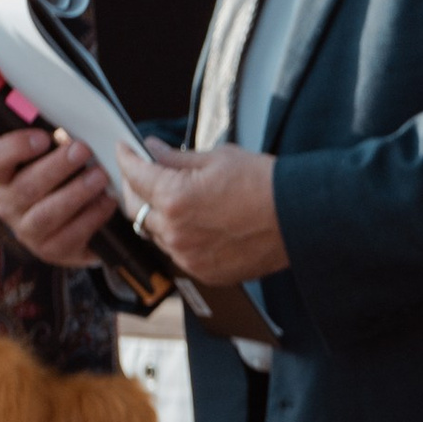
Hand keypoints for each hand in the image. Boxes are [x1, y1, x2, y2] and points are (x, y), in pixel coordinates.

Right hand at [0, 127, 116, 269]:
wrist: (82, 217)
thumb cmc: (68, 174)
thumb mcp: (58, 152)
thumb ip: (58, 138)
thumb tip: (73, 118)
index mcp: (4, 174)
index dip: (12, 148)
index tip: (43, 137)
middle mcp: (9, 204)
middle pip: (23, 188)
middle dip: (56, 168)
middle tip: (83, 150)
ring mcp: (27, 230)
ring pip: (45, 215)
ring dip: (75, 193)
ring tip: (99, 177)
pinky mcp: (51, 251)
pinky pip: (68, 237)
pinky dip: (91, 218)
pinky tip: (107, 202)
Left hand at [126, 140, 287, 286]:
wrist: (297, 216)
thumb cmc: (264, 184)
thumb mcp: (218, 158)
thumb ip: (176, 158)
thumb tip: (151, 150)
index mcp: (175, 198)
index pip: (135, 175)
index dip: (126, 158)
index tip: (125, 150)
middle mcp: (174, 231)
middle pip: (134, 207)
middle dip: (134, 186)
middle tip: (143, 171)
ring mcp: (187, 256)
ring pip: (152, 232)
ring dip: (154, 213)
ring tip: (169, 197)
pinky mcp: (202, 271)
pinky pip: (175, 252)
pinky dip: (175, 235)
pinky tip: (191, 221)